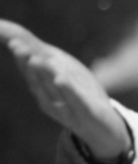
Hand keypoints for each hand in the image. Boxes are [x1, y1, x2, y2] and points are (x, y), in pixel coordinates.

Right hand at [0, 19, 130, 160]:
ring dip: (43, 72)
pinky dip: (68, 90)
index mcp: (42, 85)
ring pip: (52, 87)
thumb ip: (43, 57)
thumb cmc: (80, 97)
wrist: (103, 131)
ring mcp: (66, 107)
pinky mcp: (87, 113)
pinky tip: (61, 79)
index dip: (19, 48)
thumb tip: (19, 38)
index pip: (28, 64)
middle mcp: (49, 96)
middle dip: (26, 60)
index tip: (6, 33)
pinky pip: (76, 101)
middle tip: (16, 44)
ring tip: (34, 57)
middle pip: (36, 76)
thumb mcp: (64, 74)